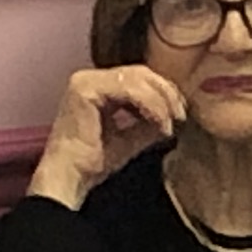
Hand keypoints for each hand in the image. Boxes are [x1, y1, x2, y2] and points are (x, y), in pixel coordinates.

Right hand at [27, 66, 185, 209]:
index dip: (164, 91)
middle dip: (166, 92)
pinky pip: (129, 88)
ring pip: (137, 78)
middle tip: (181, 115)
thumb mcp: (130, 139)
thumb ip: (149, 123)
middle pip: (141, 73)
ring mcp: (85, 80)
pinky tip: (159, 122)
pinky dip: (150, 104)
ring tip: (170, 123)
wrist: (70, 178)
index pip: (139, 78)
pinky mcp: (85, 88)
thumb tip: (174, 115)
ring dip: (161, 100)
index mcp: (98, 87)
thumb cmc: (93, 163)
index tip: (180, 113)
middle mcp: (89, 79)